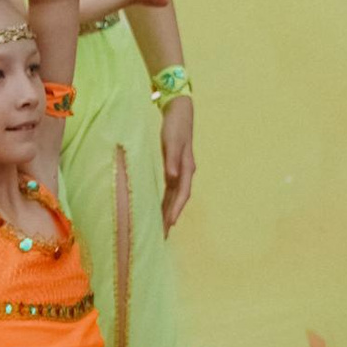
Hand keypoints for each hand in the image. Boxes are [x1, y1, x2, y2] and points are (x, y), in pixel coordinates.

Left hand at [159, 92, 195, 228]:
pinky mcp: (173, 167)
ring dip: (168, 211)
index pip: (182, 194)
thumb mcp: (172, 141)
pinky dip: (165, 200)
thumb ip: (172, 159)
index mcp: (187, 168)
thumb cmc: (175, 126)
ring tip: (161, 227)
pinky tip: (159, 208)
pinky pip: (169, 189)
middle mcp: (185, 172)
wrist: (179, 111)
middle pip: (178, 199)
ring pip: (174, 196)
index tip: (170, 224)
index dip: (176, 209)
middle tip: (163, 235)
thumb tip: (173, 178)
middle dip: (171, 216)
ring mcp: (180, 171)